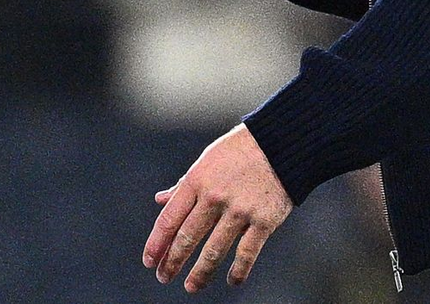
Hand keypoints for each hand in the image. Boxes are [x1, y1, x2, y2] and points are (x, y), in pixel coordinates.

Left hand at [144, 124, 291, 292]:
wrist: (280, 144)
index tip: (149, 261)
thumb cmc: (238, 152)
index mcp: (197, 180)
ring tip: (191, 286)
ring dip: (200, 273)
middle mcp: (215, 196)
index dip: (157, 243)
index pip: (170, 218)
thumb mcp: (206, 160)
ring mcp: (239, 210)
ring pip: (213, 251)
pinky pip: (246, 254)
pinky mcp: (263, 221)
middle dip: (173, 262)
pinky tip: (231, 280)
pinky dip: (238, 271)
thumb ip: (184, 184)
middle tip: (164, 276)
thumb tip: (160, 200)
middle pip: (188, 238)